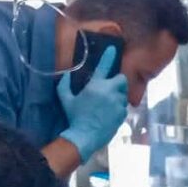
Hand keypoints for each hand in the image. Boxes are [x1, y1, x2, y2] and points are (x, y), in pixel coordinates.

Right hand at [57, 46, 128, 162]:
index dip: (109, 56)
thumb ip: (64, 86)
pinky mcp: (121, 114)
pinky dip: (118, 109)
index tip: (113, 49)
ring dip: (117, 97)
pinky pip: (123, 108)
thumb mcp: (66, 101)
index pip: (104, 66)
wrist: (84, 137)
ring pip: (123, 95)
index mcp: (95, 86)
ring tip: (108, 105)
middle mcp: (109, 91)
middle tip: (110, 90)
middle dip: (117, 83)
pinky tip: (109, 115)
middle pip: (121, 80)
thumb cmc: (74, 118)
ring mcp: (117, 103)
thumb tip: (66, 75)